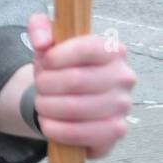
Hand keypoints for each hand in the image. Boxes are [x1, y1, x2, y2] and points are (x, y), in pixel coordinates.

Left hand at [28, 13, 135, 157]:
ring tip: (42, 104)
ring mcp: (123, 106)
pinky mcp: (116, 131)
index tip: (44, 61)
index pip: (87, 48)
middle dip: (46, 85)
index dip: (57, 56)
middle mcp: (123, 77)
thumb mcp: (47, 41)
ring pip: (77, 108)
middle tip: (39, 87)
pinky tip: (49, 124)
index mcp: (111, 50)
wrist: (66, 96)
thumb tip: (42, 42)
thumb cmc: (59, 65)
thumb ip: (40, 27)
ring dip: (48, 107)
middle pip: (76, 81)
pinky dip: (58, 131)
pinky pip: (85, 135)